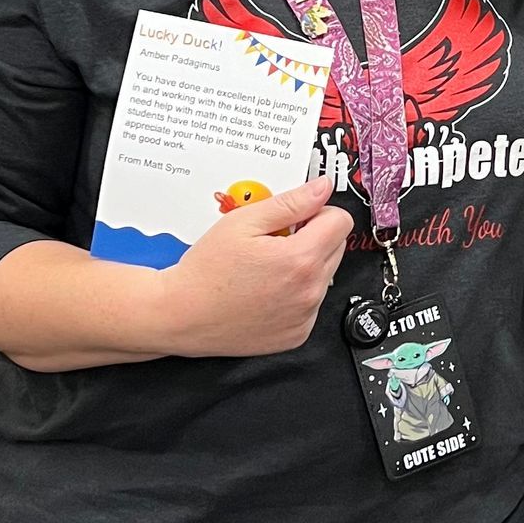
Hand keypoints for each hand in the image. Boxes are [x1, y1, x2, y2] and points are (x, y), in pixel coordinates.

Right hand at [159, 177, 354, 355]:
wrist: (182, 315)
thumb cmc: (206, 271)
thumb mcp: (244, 221)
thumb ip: (291, 202)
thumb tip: (321, 188)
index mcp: (301, 259)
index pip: (341, 221)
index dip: (317, 212)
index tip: (297, 217)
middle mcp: (309, 291)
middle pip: (336, 247)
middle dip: (312, 237)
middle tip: (274, 241)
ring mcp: (305, 316)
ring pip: (324, 276)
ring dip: (303, 266)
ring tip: (265, 268)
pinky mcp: (297, 334)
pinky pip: (310, 304)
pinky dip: (295, 294)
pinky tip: (265, 290)